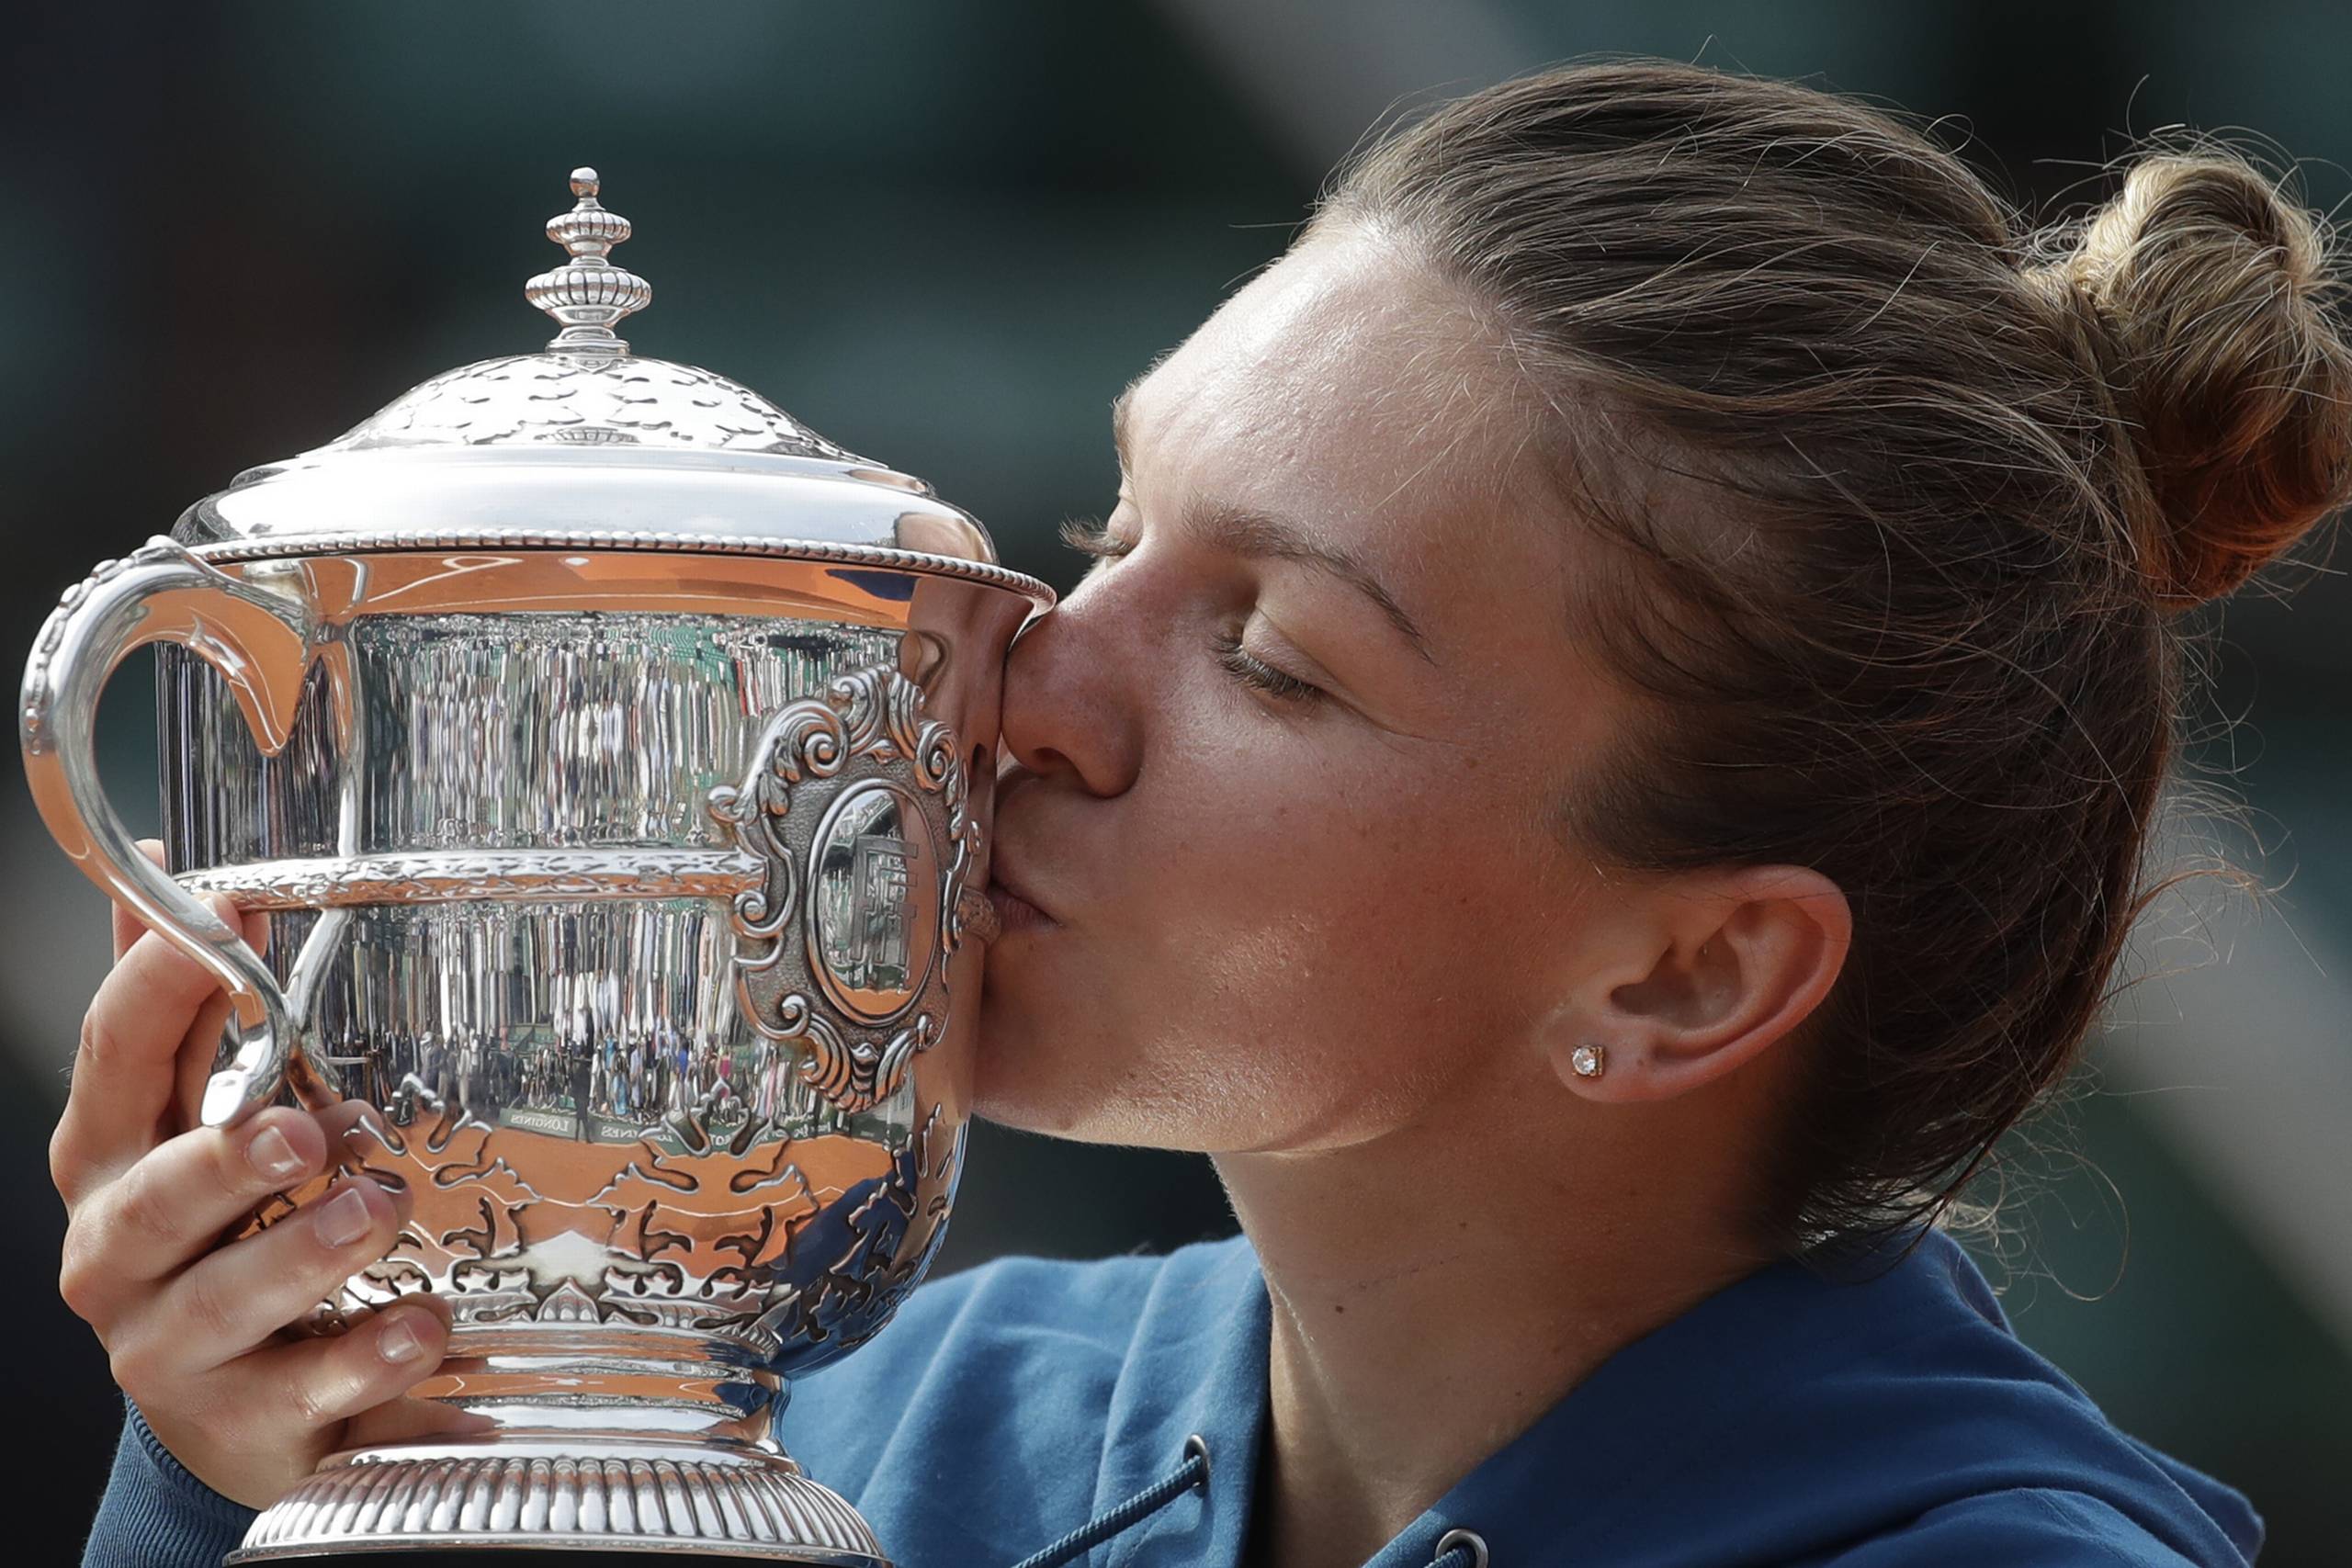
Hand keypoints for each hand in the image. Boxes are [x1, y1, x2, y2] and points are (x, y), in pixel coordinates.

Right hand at [50, 840, 484, 1507]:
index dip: (164, 981)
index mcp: (108, 1161)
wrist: (240, 1410)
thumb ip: (181, 1006)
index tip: (237, 908)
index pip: (114, 1060)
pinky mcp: (243, 1421)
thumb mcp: (191, 1118)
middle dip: (224, 1161)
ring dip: (304, 1251)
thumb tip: (162, 864)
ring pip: (223, 1300)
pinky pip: (304, 1390)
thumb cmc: (220, 1238)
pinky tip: (425, 1323)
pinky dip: (367, 1358)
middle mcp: (119, 1255)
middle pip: (151, 1202)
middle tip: (304, 1130)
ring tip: (379, 1210)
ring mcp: (172, 1348)